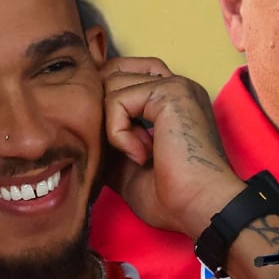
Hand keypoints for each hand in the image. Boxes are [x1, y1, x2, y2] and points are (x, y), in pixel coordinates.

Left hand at [102, 57, 245, 237]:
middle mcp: (175, 86)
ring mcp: (175, 85)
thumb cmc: (172, 196)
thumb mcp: (126, 165)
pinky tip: (141, 155)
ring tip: (137, 155)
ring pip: (111, 85)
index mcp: (171, 101)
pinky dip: (118, 133)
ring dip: (113, 127)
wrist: (199, 208)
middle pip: (113, 71)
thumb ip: (108, 138)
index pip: (123, 76)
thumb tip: (79, 125)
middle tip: (118, 148)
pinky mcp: (170, 92)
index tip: (112, 143)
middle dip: (103, 109)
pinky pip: (117, 100)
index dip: (107, 103)